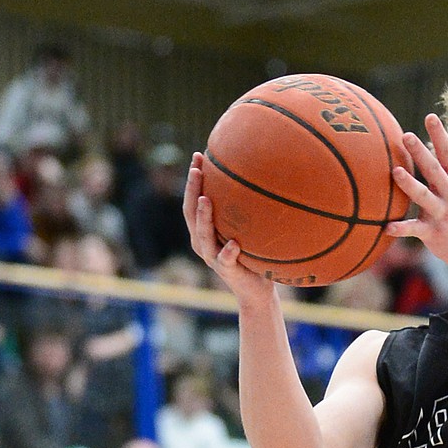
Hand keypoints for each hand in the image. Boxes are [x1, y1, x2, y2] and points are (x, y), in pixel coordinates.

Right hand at [184, 154, 278, 307]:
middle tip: (197, 169)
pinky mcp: (227, 272)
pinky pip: (225, 261)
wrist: (256, 290)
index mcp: (203, 231)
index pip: (193, 201)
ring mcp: (213, 258)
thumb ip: (243, 209)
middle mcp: (202, 243)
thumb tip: (258, 175)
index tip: (198, 156)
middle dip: (192, 190)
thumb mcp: (246, 229)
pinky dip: (228, 252)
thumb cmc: (252, 255)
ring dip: (203, 217)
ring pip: (202, 236)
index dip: (193, 180)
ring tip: (205, 199)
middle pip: (190, 213)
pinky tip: (234, 244)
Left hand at [387, 115, 447, 282]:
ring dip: (409, 184)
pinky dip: (402, 229)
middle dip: (421, 152)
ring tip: (395, 172)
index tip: (430, 117)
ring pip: (424, 196)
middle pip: (435, 170)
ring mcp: (443, 214)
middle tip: (406, 136)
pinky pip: (415, 230)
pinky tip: (386, 227)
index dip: (439, 135)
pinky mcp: (434, 234)